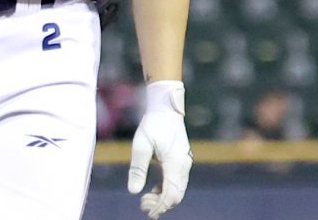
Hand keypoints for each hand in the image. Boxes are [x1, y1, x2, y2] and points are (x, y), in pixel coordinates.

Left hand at [128, 81, 191, 218]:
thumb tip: (133, 191)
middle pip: (176, 195)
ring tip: (145, 201)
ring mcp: (184, 165)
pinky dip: (165, 189)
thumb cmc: (152, 124)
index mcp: (175, 164)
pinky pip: (175, 182)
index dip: (160, 206)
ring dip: (163, 198)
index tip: (148, 212)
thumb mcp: (140, 145)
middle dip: (161, 205)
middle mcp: (183, 167)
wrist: (167, 108)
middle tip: (143, 206)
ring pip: (177, 190)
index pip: (171, 194)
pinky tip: (152, 191)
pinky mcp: (181, 162)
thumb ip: (137, 169)